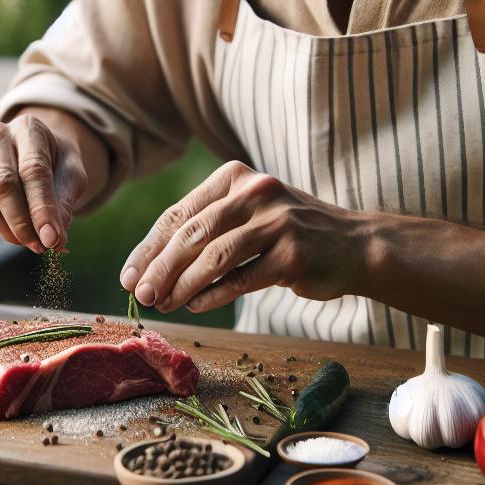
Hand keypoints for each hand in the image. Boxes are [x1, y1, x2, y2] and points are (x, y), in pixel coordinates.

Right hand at [0, 111, 90, 253]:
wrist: (36, 149)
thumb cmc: (56, 162)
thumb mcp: (72, 174)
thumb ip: (64, 202)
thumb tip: (55, 240)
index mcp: (28, 129)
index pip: (32, 170)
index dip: (42, 208)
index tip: (51, 238)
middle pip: (0, 184)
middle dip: (21, 223)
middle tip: (40, 245)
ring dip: (6, 229)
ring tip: (28, 238)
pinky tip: (9, 225)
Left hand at [119, 160, 365, 312]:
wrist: (355, 245)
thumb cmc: (290, 233)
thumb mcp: (247, 215)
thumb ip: (206, 230)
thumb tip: (151, 267)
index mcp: (235, 178)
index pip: (179, 213)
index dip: (149, 247)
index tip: (128, 275)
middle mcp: (255, 192)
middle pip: (192, 234)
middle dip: (159, 268)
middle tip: (140, 294)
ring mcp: (277, 222)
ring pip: (213, 257)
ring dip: (182, 285)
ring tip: (164, 304)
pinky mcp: (293, 253)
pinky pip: (241, 278)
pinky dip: (213, 295)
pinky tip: (195, 306)